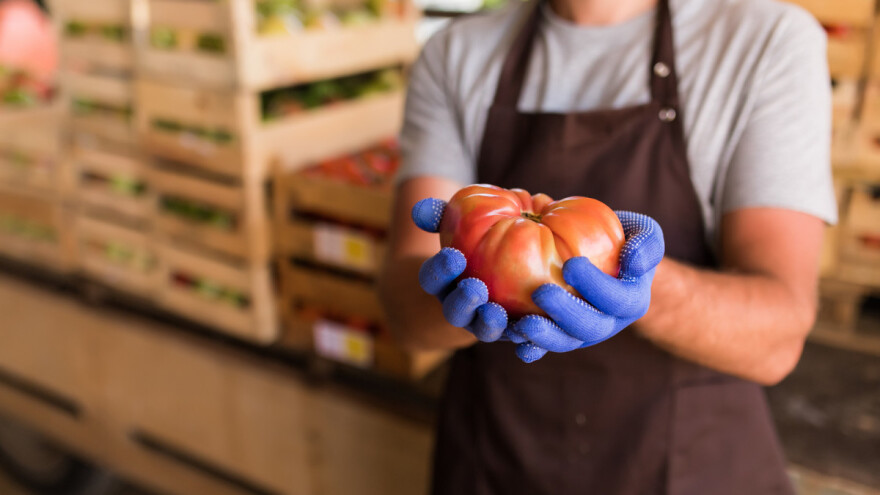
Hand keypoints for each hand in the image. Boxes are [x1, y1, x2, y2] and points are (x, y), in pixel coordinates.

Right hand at [412, 198, 508, 341]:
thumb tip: (421, 209)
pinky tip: (531, 328)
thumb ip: (441, 216)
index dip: (440, 270)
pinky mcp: (510, 332)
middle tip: (475, 287)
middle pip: (455, 310)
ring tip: (497, 313)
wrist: (495, 278)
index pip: (433, 278)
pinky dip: (522, 337)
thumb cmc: (472, 245)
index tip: (453, 256)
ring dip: (489, 323)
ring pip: (483, 329)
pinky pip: (515, 337)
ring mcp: (483, 324)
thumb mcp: (457, 228)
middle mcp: (459, 308)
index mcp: (442, 284)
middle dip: (463, 301)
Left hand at [511, 211, 664, 361]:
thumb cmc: (621, 238)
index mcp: (631, 302)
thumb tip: (634, 262)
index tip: (571, 264)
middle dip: (566, 313)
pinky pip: (544, 346)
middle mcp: (608, 323)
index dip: (595, 286)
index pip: (617, 299)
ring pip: (566, 342)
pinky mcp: (558, 335)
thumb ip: (647, 243)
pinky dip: (531, 347)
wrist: (596, 252)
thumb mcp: (642, 231)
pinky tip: (514, 340)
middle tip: (540, 292)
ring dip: (545, 337)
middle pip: (590, 328)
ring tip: (522, 325)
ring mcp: (582, 333)